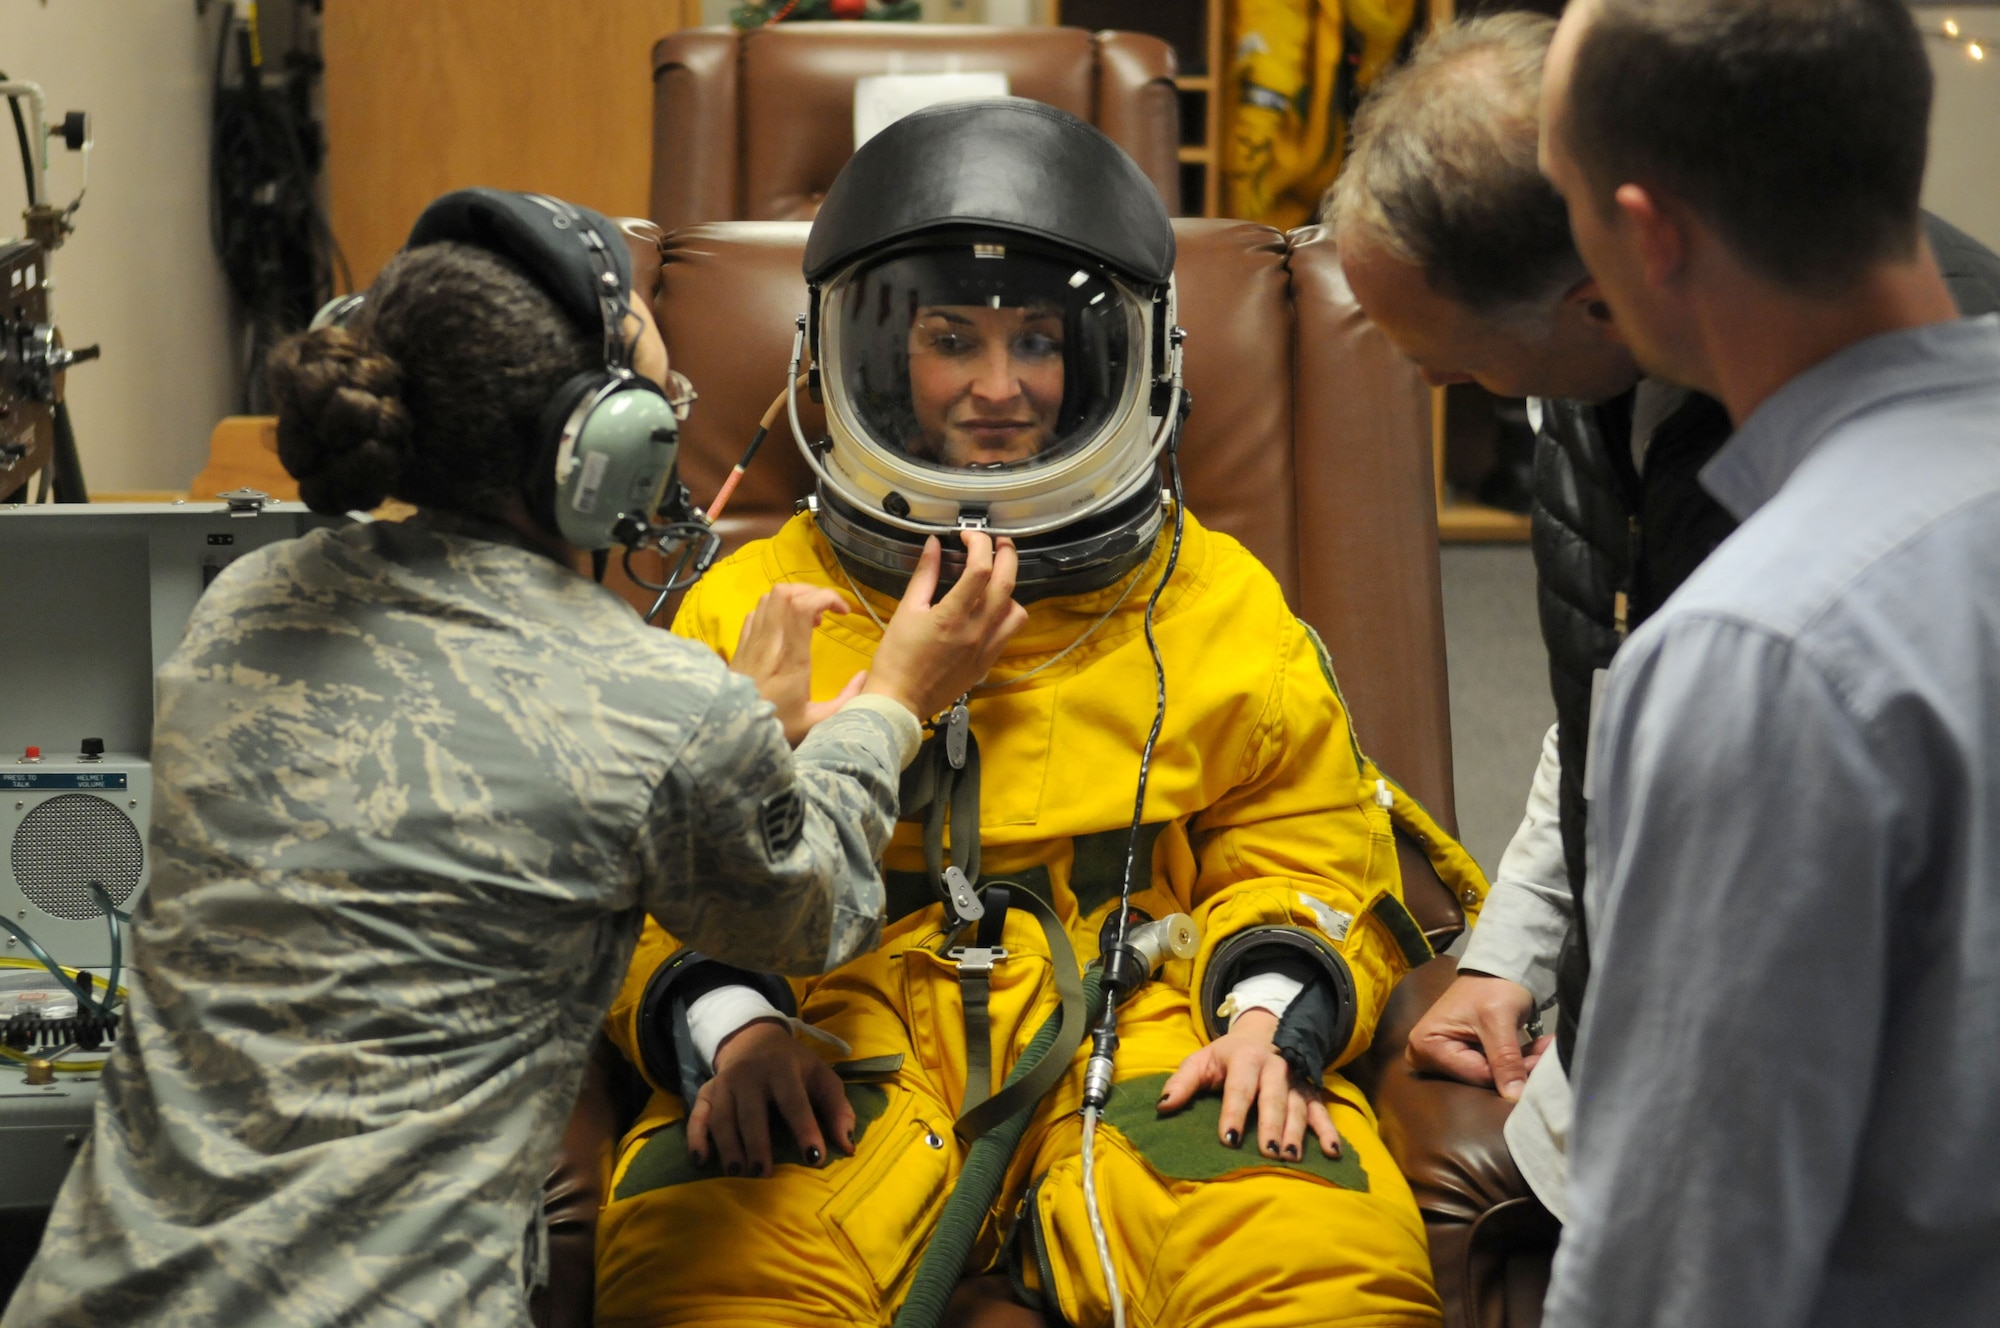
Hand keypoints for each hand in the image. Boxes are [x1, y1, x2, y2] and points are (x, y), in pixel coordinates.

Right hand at [685, 1019, 855, 1178]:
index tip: (815, 1159)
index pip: (795, 1102)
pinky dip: (696, 1137)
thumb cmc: (795, 1067)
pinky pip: (697, 1115)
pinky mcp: (707, 1092)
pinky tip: (701, 1160)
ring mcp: (725, 1083)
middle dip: (757, 1144)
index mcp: (783, 1068)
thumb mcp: (821, 1077)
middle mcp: (750, 1074)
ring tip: (738, 1173)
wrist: (755, 1038)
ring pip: (723, 1117)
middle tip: (763, 1174)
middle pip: (752, 1113)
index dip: (806, 1130)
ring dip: (729, 1146)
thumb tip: (848, 1145)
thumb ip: (838, 1108)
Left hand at [729, 583, 866, 744]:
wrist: (727, 736)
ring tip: (810, 620)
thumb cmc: (774, 730)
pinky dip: (774, 611)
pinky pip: (755, 614)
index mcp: (791, 660)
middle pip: (784, 594)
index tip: (843, 612)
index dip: (826, 598)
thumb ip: (846, 700)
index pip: (802, 607)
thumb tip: (864, 676)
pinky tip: (785, 629)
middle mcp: (769, 644)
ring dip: (793, 599)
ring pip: (767, 598)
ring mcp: (750, 643)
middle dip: (811, 592)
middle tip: (827, 611)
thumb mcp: (816, 724)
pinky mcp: (739, 647)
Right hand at [863, 531, 1028, 719]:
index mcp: (952, 617)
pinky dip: (1007, 613)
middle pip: (1007, 583)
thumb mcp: (906, 611)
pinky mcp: (988, 662)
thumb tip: (934, 545)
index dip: (979, 544)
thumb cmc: (896, 658)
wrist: (900, 701)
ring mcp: (986, 649)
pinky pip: (1010, 632)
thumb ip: (924, 575)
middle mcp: (976, 632)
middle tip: (999, 542)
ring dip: (1010, 587)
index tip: (969, 536)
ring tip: (995, 579)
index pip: (980, 569)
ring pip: (1017, 609)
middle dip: (1007, 554)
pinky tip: (991, 608)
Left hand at [1156, 1009, 1340, 1161]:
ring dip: (1297, 1133)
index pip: (1238, 1088)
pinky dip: (1329, 1131)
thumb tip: (1162, 1107)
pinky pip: (1322, 1111)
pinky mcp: (1310, 1092)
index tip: (1228, 1140)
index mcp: (1245, 1059)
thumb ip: (1181, 1083)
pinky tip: (1332, 1152)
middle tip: (1268, 1153)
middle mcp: (1275, 1067)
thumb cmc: (1226, 1056)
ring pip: (1298, 1107)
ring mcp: (1295, 1080)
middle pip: (1273, 1098)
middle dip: (1271, 1125)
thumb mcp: (1201, 1061)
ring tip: (1291, 1158)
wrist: (1264, 1032)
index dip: (1233, 1113)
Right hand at [1404, 971, 1548, 1100]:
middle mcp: (1427, 1056)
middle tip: (1544, 1054)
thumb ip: (1505, 1060)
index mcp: (1425, 1046)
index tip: (1538, 1061)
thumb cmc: (1491, 986)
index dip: (1508, 1072)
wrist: (1497, 967)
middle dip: (1516, 1069)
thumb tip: (1514, 1097)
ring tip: (1544, 1048)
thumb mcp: (1498, 1021)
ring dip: (1521, 1064)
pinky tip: (1536, 1048)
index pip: (1474, 1075)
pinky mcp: (1461, 1056)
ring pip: (1490, 1075)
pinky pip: (1492, 1068)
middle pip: (1480, 1077)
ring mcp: (1444, 1057)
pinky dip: (1516, 1060)